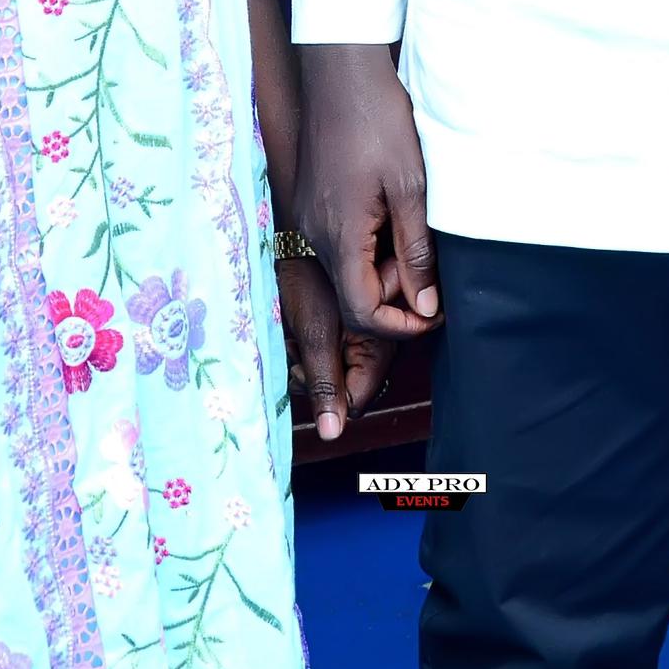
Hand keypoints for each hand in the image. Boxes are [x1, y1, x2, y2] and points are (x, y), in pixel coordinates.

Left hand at [275, 253, 394, 441]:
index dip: (327, 393)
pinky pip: (328, 351)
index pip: (357, 398)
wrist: (298, 236)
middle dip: (315, 374)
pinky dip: (306, 345)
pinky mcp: (348, 323)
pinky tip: (292, 326)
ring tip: (289, 333)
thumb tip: (332, 432)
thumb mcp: (315, 333)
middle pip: (347, 386)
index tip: (302, 367)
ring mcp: (363, 332)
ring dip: (307, 360)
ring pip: (334, 370)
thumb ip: (326, 382)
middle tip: (293, 346)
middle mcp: (377, 341)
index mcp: (379, 345)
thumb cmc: (310, 275)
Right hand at [295, 42, 442, 340]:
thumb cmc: (377, 120)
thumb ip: (416, 251)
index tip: (434, 312)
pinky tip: (392, 212)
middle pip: (353, 294)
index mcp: (338, 236)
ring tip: (413, 228)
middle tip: (429, 260)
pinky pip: (340, 243)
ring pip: (347, 269)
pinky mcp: (313, 201)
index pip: (362, 311)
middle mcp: (316, 234)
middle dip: (396, 292)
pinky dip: (369, 244)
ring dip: (383, 265)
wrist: (339, 69)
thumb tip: (425, 305)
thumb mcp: (410, 187)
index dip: (400, 324)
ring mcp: (310, 217)